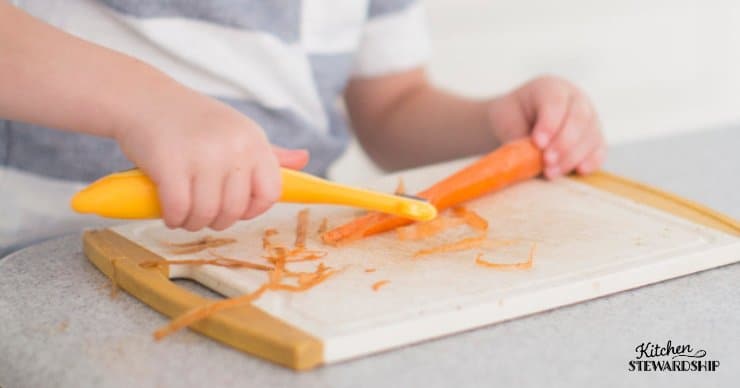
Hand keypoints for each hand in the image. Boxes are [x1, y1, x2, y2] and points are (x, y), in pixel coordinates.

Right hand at [114, 89, 308, 230]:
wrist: (144, 98)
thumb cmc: (192, 120)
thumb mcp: (237, 130)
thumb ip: (269, 153)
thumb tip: (304, 159)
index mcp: (253, 141)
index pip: (270, 193)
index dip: (252, 209)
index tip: (234, 207)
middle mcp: (233, 147)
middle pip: (235, 210)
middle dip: (217, 220)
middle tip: (201, 211)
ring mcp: (203, 155)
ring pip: (206, 214)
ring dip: (192, 222)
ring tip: (183, 213)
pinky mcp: (170, 164)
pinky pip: (179, 210)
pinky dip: (173, 218)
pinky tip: (169, 211)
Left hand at [488, 75, 604, 178]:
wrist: (519, 123)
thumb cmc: (513, 120)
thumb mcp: (508, 122)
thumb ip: (518, 137)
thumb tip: (527, 158)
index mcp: (550, 87)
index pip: (556, 101)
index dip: (549, 123)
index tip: (538, 143)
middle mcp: (575, 98)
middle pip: (579, 117)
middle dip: (563, 142)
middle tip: (547, 161)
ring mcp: (589, 117)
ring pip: (591, 135)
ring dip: (572, 156)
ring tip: (551, 172)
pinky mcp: (595, 138)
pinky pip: (599, 149)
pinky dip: (591, 161)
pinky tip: (579, 171)